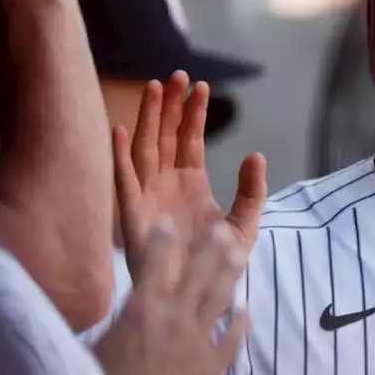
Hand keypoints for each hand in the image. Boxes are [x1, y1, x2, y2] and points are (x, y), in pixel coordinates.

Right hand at [95, 216, 247, 374]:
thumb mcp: (91, 351)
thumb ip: (99, 329)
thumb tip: (79, 315)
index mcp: (143, 308)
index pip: (155, 264)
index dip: (163, 241)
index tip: (170, 222)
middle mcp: (175, 317)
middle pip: (198, 274)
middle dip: (210, 248)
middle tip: (221, 228)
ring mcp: (199, 341)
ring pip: (219, 299)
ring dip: (230, 275)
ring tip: (240, 253)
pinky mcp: (213, 367)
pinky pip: (231, 340)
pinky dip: (240, 324)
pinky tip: (247, 310)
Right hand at [114, 70, 266, 283]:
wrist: (195, 299)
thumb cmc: (215, 267)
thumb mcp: (243, 227)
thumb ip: (251, 192)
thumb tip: (255, 156)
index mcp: (191, 184)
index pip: (191, 140)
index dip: (195, 114)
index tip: (202, 87)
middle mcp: (166, 184)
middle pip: (166, 136)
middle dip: (171, 106)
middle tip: (178, 75)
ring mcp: (148, 197)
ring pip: (145, 149)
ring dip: (148, 119)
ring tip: (154, 88)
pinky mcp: (132, 216)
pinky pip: (124, 181)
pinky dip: (119, 156)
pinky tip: (119, 130)